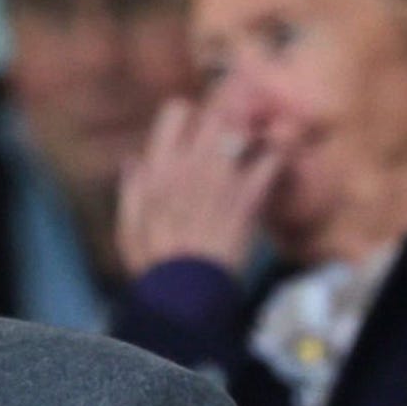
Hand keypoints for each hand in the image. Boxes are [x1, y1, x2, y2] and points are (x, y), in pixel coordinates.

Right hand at [116, 94, 281, 278]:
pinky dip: (279, 156)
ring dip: (257, 130)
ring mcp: (222, 179)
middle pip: (219, 110)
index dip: (190, 114)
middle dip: (231, 113)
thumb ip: (131, 189)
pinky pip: (273, 159)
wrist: (183, 294)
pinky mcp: (249, 197)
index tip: (195, 128)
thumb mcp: (127, 226)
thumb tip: (133, 160)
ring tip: (259, 140)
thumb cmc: (153, 264)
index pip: (177, 110)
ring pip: (248, 128)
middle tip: (238, 127)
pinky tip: (276, 163)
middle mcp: (191, 165)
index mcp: (159, 168)